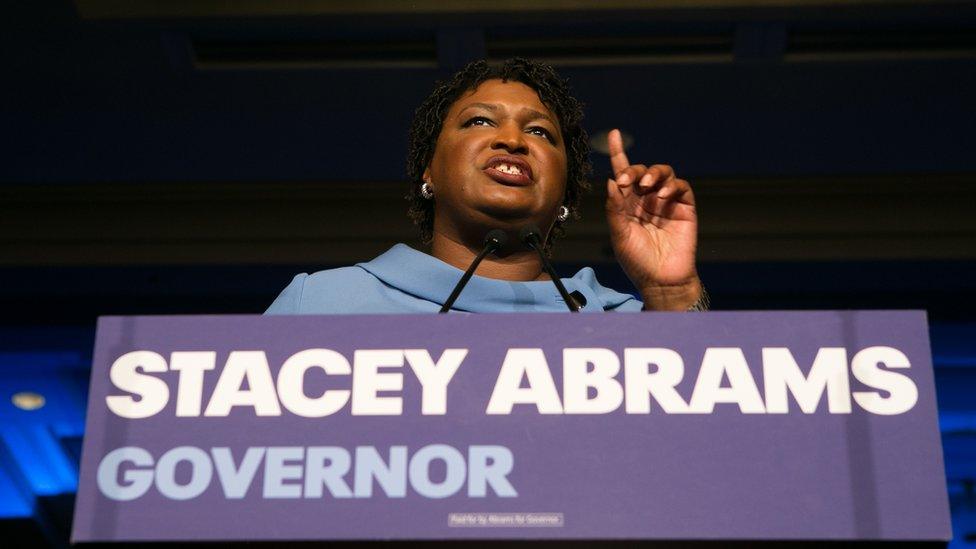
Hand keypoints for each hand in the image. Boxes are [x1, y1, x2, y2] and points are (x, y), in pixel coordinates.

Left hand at [605, 129, 701, 310]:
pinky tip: (663, 195)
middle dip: (634, 169)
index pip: (623, 173)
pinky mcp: (684, 207)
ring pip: (662, 173)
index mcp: (627, 203)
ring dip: (653, 173)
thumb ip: (615, 208)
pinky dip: (672, 185)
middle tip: (627, 180)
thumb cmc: (637, 260)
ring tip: (646, 185)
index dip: (618, 153)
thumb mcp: (619, 234)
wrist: (661, 279)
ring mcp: (666, 202)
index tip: (614, 134)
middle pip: (642, 171)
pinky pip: (680, 187)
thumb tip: (611, 181)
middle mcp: (646, 199)